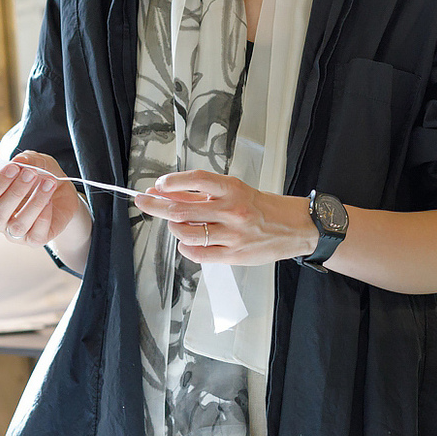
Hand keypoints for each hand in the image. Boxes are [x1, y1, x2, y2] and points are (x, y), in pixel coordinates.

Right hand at [0, 153, 87, 249]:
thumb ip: (28, 159)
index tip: (14, 168)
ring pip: (17, 226)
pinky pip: (36, 234)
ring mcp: (15, 233)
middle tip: (32, 173)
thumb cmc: (41, 177)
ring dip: (34, 202)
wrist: (63, 194)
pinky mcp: (35, 240)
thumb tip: (19, 160)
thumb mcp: (38, 162)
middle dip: (15, 192)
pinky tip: (51, 200)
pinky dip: (44, 215)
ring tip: (49, 183)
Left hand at [134, 170, 316, 266]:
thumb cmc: (261, 208)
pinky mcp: (233, 255)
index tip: (158, 185)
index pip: (196, 179)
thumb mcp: (235, 192)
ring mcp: (232, 235)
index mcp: (233, 189)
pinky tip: (187, 242)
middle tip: (143, 201)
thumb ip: (202, 194)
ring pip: (187, 232)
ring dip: (173, 228)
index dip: (172, 182)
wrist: (293, 227)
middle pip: (182, 209)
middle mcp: (232, 210)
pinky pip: (198, 253)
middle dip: (156, 205)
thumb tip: (167, 191)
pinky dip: (185, 247)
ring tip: (174, 224)